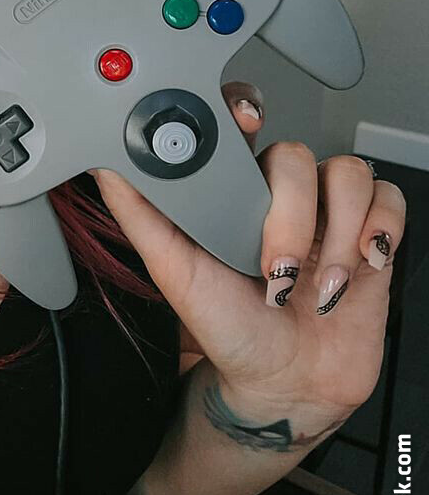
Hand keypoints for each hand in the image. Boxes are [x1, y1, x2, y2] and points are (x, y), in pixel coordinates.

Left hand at [89, 82, 405, 428]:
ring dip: (336, 234)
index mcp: (232, 188)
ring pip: (348, 172)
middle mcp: (281, 193)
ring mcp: (327, 211)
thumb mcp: (173, 272)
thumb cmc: (227, 328)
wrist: (284, 385)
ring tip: (316, 285)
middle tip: (275, 271)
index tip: (245, 122)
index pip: (241, 122)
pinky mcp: (370, 234)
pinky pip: (389, 199)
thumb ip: (141, 215)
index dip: (245, 109)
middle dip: (290, 217)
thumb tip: (106, 162)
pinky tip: (359, 266)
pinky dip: (380, 230)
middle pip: (296, 156)